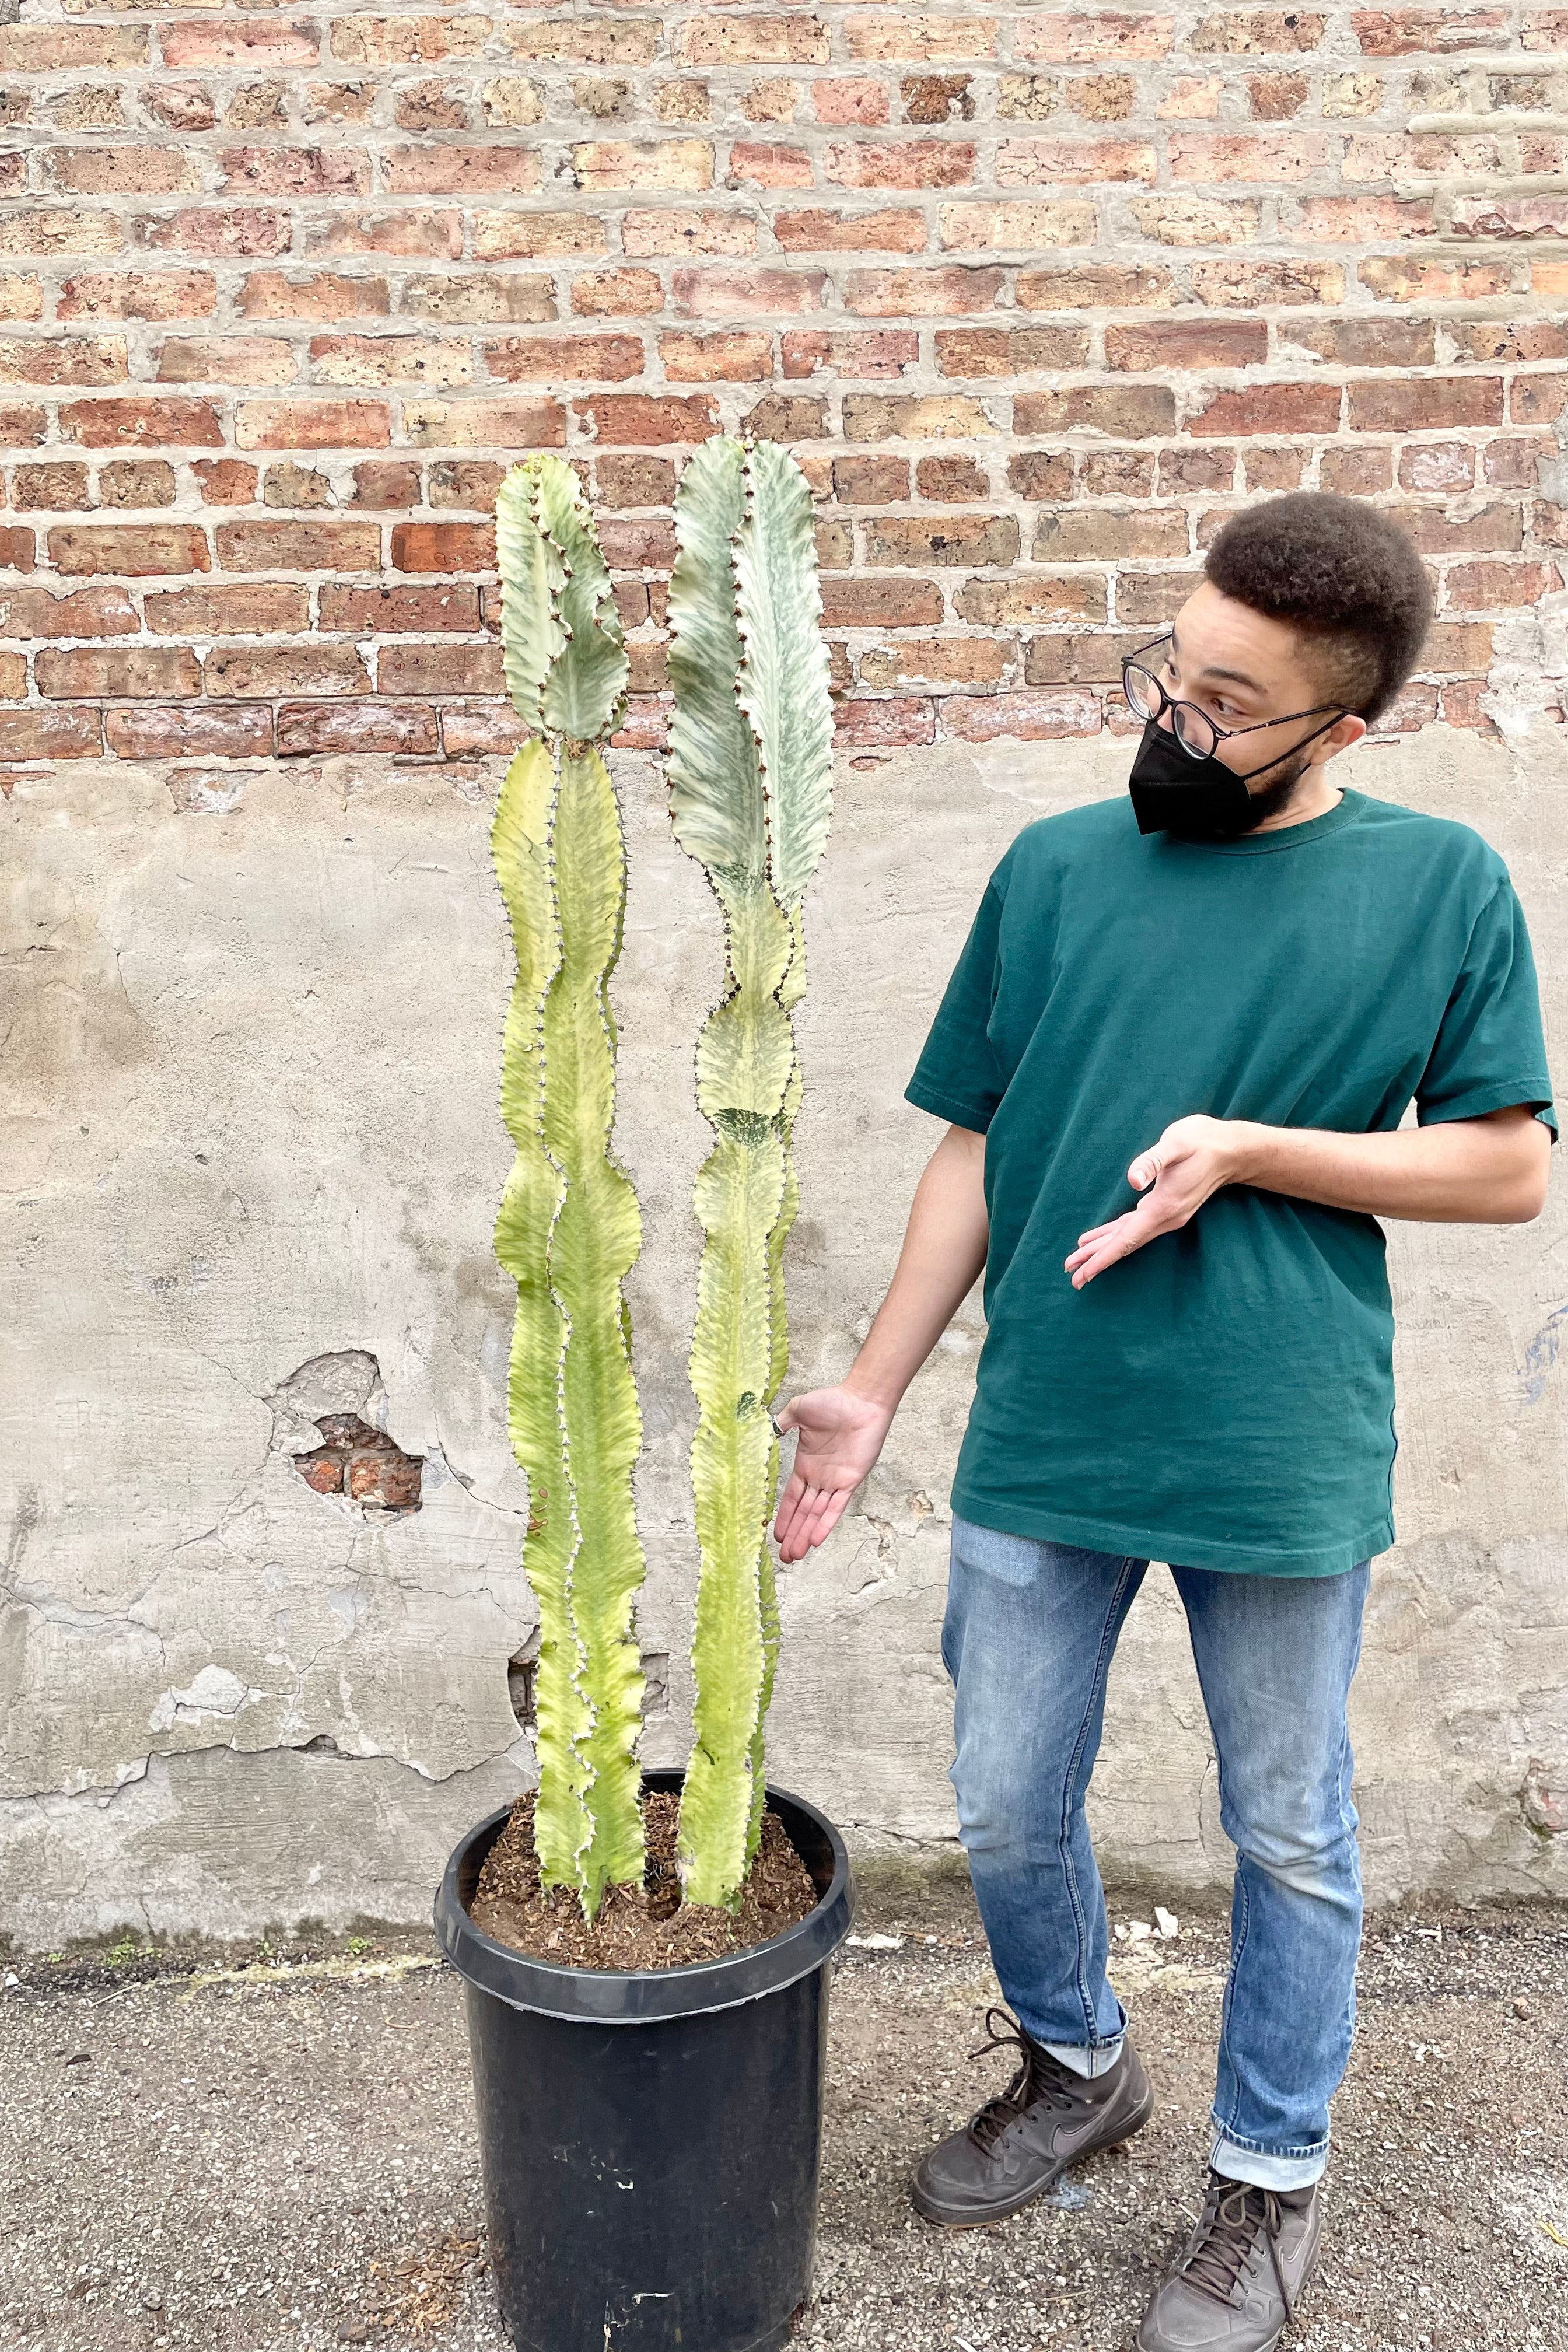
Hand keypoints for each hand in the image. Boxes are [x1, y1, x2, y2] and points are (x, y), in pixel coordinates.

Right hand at [772, 1384, 894, 1562]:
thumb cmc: (832, 1402)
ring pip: (817, 1515)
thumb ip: (781, 1423)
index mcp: (806, 1465)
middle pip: (804, 1513)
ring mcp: (835, 1481)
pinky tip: (815, 1541)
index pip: (792, 1498)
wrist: (861, 1400)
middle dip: (793, 1535)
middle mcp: (820, 1477)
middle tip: (784, 1557)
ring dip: (806, 1535)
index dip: (784, 1517)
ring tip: (794, 1556)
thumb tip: (765, 1430)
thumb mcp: (798, 1411)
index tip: (773, 1535)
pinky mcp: (851, 1481)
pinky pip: (836, 1507)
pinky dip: (825, 1524)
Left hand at [1064, 1114, 1247, 1288]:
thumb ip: (1152, 1162)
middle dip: (1098, 1260)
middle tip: (1072, 1277)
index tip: (1085, 1274)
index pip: (1128, 1238)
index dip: (1104, 1257)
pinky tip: (1100, 1238)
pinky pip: (1136, 1228)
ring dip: (1104, 1250)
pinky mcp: (1166, 1208)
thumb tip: (1133, 1181)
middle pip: (1126, 1244)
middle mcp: (1166, 1217)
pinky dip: (1116, 1235)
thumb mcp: (1175, 1144)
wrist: (1231, 1150)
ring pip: (1129, 1238)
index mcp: (1163, 1206)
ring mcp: (1167, 1215)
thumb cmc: (1200, 1142)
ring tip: (1078, 1262)